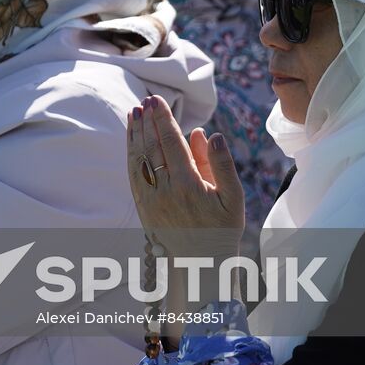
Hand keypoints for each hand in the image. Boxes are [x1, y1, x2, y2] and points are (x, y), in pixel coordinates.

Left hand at [126, 94, 244, 261]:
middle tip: (146, 100)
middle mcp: (164, 190)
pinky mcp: (142, 206)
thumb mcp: (232, 198)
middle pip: (152, 147)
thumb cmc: (221, 229)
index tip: (157, 101)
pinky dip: (131, 152)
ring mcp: (150, 199)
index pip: (171, 143)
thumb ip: (221, 164)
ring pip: (138, 158)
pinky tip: (132, 138)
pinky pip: (133, 173)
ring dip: (135, 133)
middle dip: (148, 121)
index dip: (163, 120)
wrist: (200, 264)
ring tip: (135, 112)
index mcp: (188, 185)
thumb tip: (210, 134)